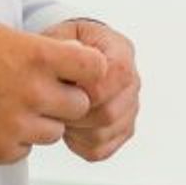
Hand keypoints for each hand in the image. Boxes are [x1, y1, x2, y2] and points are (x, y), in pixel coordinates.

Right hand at [0, 23, 107, 165]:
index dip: (90, 72)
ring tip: (14, 108)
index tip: (77, 73)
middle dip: (67, 101)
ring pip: (55, 132)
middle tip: (43, 94)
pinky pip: (26, 150)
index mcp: (36, 56)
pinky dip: (16, 141)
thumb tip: (82, 62)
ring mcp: (16, 124)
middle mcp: (32, 91)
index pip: (95, 69)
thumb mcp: (4, 35)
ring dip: (42, 123)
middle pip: (81, 106)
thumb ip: (44, 51)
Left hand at [43, 19, 140, 163]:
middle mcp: (132, 82)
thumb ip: (62, 42)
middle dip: (74, 113)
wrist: (71, 58)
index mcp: (122, 51)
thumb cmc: (64, 46)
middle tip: (53, 105)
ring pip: (103, 135)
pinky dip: (77, 143)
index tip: (62, 86)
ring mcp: (130, 109)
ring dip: (74, 129)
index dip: (86, 87)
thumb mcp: (59, 34)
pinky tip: (70, 125)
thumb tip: (73, 50)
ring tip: (60, 113)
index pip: (117, 76)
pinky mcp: (122, 131)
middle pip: (109, 113)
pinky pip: (99, 150)